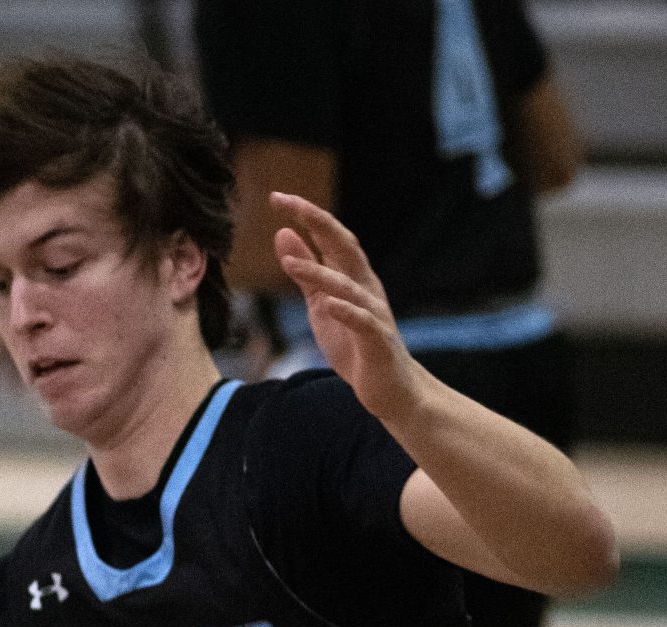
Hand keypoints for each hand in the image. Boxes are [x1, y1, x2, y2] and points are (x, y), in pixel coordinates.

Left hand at [269, 192, 418, 425]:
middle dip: (317, 222)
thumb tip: (283, 234)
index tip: (277, 197)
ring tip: (289, 263)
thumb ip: (305, 273)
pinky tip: (328, 304)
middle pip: (344, 245)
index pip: (329, 236)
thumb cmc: (355, 345)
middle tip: (289, 204)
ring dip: (319, 272)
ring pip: (348, 284)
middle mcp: (365, 285)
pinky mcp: (377, 341)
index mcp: (351, 275)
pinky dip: (346, 311)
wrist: (389, 389)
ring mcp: (373, 312)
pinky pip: (362, 322)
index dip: (306, 215)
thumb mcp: (320, 305)